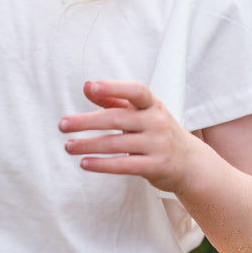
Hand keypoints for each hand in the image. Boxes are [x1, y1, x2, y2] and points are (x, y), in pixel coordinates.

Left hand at [59, 80, 198, 193]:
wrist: (190, 162)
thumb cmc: (155, 129)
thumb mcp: (139, 111)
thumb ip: (112, 98)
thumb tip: (86, 86)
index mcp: (151, 104)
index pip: (135, 90)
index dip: (113, 87)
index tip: (91, 87)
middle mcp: (156, 121)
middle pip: (115, 119)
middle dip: (86, 122)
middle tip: (62, 125)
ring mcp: (158, 144)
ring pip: (115, 144)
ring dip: (88, 145)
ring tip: (68, 146)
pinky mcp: (156, 166)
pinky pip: (124, 165)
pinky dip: (102, 164)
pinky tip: (84, 163)